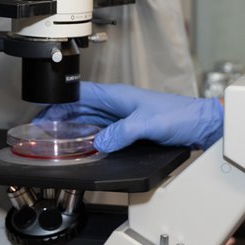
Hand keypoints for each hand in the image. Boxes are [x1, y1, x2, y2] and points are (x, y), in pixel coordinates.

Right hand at [37, 82, 222, 151]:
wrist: (202, 125)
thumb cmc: (181, 116)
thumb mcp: (148, 124)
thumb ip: (123, 132)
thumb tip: (100, 142)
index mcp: (118, 96)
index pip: (79, 95)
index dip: (58, 103)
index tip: (42, 115)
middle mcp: (118, 104)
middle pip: (80, 109)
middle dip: (59, 119)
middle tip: (42, 134)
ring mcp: (123, 117)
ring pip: (90, 122)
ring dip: (73, 130)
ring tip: (56, 143)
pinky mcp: (130, 130)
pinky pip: (103, 133)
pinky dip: (90, 140)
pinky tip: (84, 149)